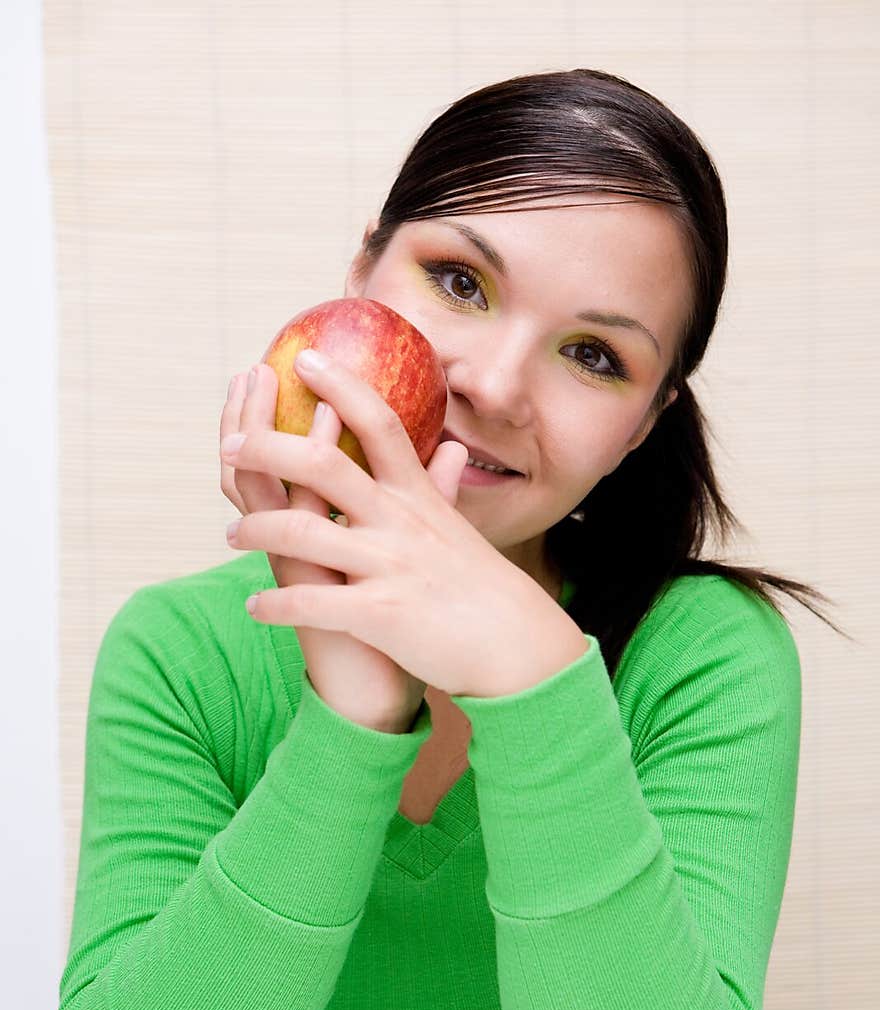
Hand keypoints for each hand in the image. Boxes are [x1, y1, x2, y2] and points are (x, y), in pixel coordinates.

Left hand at [222, 350, 583, 697]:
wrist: (517, 647)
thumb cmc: (483, 590)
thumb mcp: (460, 529)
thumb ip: (442, 488)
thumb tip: (449, 449)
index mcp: (416, 497)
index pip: (378, 423)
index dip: (340, 385)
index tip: (303, 358)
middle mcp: (399, 522)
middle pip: (322, 463)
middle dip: (266, 447)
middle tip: (232, 444)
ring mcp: (388, 566)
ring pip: (301, 530)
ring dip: (255, 528)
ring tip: (231, 534)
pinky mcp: (379, 614)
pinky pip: (311, 604)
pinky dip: (275, 606)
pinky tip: (254, 608)